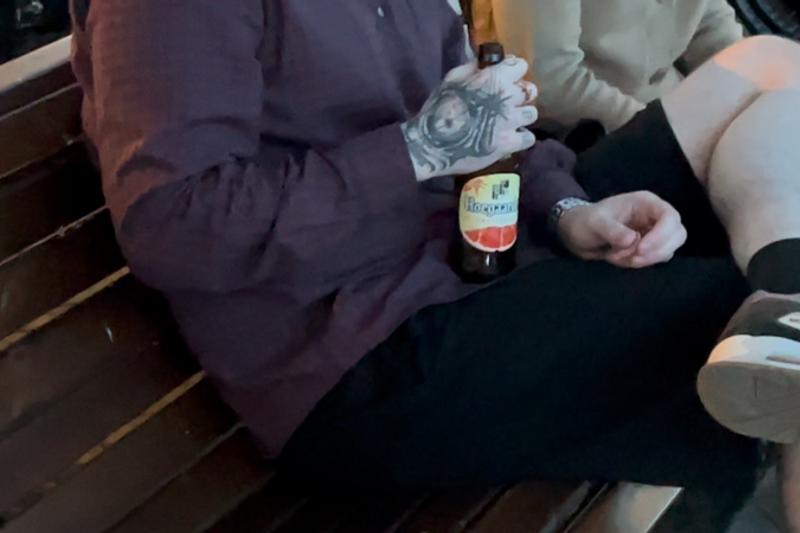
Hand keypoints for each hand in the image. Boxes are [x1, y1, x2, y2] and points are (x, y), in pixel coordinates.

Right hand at [403, 57, 537, 181]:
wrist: (432, 143)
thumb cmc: (438, 109)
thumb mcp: (451, 79)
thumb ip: (473, 68)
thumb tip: (486, 61)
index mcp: (494, 77)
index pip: (520, 65)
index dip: (513, 72)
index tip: (506, 79)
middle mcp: (507, 97)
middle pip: (530, 90)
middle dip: (520, 95)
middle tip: (507, 103)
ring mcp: (510, 121)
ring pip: (531, 114)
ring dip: (521, 117)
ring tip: (507, 122)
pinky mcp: (509, 143)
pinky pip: (528, 138)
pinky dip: (520, 138)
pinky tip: (509, 139)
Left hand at [557, 192, 687, 268]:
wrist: (577, 234)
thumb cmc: (586, 222)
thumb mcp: (595, 223)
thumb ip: (612, 230)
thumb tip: (633, 240)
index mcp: (645, 203)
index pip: (670, 217)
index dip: (661, 235)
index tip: (640, 249)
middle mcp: (654, 216)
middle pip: (678, 234)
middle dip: (656, 251)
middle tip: (630, 257)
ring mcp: (654, 232)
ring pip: (668, 249)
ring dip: (645, 259)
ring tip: (617, 256)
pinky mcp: (650, 247)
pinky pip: (656, 258)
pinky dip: (640, 263)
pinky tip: (621, 259)